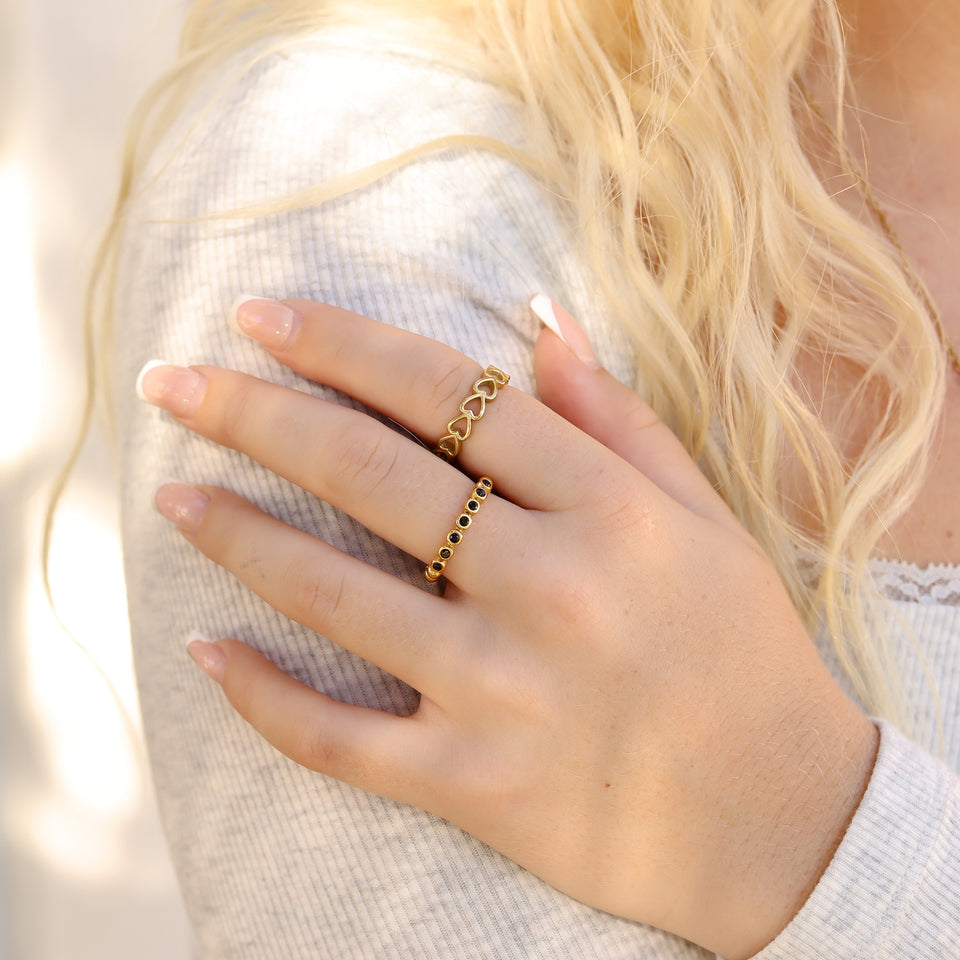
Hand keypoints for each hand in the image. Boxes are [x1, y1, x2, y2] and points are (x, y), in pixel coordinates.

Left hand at [137, 297, 877, 958]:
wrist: (781, 819)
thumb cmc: (743, 653)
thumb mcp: (703, 519)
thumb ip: (619, 420)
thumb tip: (542, 324)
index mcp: (610, 510)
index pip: (451, 396)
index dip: (345, 345)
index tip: (261, 317)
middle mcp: (549, 589)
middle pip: (373, 475)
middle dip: (257, 414)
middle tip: (172, 382)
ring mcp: (503, 692)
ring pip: (335, 593)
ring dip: (238, 534)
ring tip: (171, 494)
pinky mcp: (472, 785)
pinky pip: (338, 738)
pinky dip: (263, 696)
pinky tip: (205, 649)